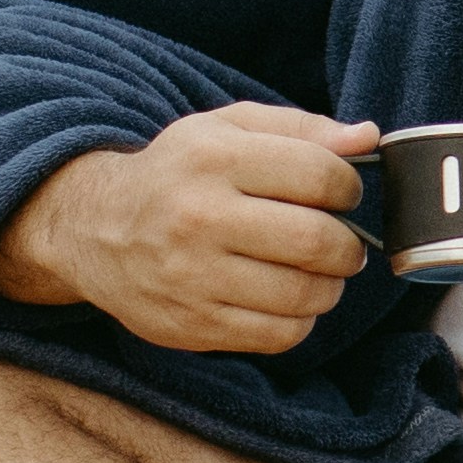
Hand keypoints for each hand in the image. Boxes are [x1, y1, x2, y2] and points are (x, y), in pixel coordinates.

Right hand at [0, 100, 376, 353]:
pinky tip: (286, 299)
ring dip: (329, 286)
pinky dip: (300, 320)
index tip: (342, 196)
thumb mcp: (228, 129)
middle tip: (342, 243)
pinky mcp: (192, 324)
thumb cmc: (179, 174)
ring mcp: (193, 276)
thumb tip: (367, 137)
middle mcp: (199, 216)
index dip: (348, 188)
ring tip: (316, 272)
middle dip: (348, 246)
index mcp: (214, 157)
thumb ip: (301, 128)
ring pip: (304, 294)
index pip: (319, 175)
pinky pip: (280, 334)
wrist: (96, 229)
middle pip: (318, 241)